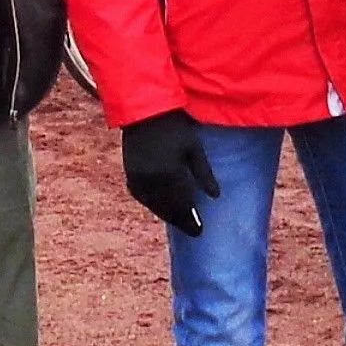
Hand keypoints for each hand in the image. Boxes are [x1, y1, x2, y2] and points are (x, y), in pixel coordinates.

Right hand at [120, 110, 221, 237]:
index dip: (191, 218)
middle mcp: (152, 180)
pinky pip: (142, 198)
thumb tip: (216, 196)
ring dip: (167, 215)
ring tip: (179, 222)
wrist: (146, 113)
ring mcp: (138, 179)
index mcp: (170, 173)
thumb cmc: (175, 128)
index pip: (183, 204)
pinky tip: (161, 208)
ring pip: (154, 205)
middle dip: (180, 221)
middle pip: (168, 209)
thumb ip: (204, 173)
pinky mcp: (130, 175)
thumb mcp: (194, 148)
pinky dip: (153, 205)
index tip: (200, 231)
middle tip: (193, 232)